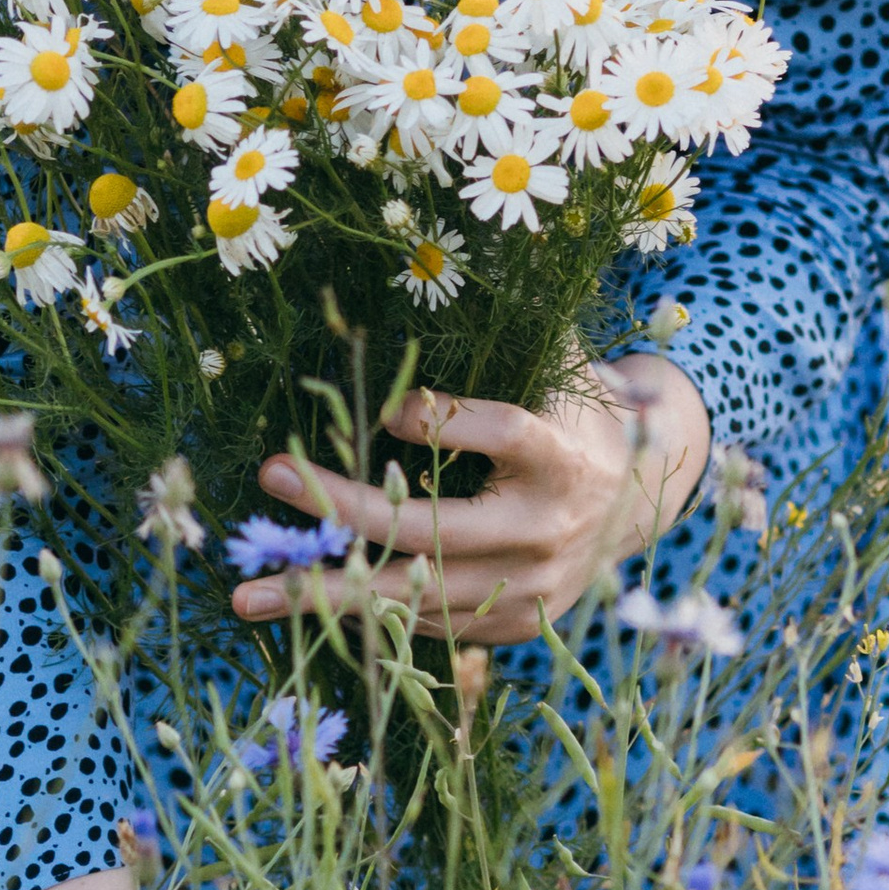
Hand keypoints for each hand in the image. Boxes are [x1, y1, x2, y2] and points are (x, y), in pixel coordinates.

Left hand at [232, 355, 712, 646]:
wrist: (639, 502)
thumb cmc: (574, 416)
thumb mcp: (560, 370)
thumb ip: (510, 336)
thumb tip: (434, 263)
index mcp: (564, 455)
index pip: (504, 434)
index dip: (445, 424)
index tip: (385, 414)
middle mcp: (547, 527)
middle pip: (433, 528)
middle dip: (343, 509)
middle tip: (272, 479)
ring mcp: (530, 587)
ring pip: (416, 597)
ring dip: (327, 594)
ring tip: (249, 594)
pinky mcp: (514, 625)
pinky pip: (428, 626)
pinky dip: (364, 617)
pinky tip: (301, 602)